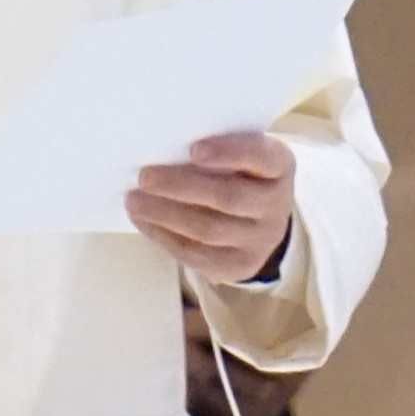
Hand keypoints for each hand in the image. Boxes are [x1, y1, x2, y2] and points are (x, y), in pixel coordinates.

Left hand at [128, 127, 295, 280]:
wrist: (259, 221)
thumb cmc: (238, 174)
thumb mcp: (238, 155)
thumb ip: (212, 150)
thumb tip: (162, 150)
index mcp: (280, 166)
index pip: (260, 156)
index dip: (228, 153)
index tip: (194, 149)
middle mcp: (276, 205)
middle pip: (228, 197)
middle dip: (181, 186)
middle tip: (145, 177)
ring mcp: (260, 240)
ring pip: (208, 230)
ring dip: (164, 214)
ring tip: (134, 200)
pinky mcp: (239, 266)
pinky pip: (196, 254)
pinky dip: (164, 236)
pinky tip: (143, 220)